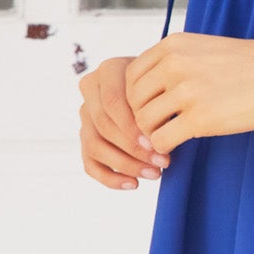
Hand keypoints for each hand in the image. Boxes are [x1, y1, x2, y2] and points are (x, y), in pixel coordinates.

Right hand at [78, 54, 170, 190]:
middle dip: (133, 149)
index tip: (157, 143)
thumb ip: (161, 101)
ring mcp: (85, 114)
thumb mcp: (167, 84)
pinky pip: (90, 163)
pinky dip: (110, 178)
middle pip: (104, 125)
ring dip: (125, 165)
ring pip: (95, 145)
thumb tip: (164, 136)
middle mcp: (91, 90)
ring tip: (155, 174)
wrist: (161, 86)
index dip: (132, 127)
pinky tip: (134, 184)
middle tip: (162, 163)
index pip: (112, 102)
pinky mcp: (85, 137)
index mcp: (109, 69)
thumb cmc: (168, 84)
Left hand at [126, 25, 253, 152]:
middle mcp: (173, 65)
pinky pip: (161, 140)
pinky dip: (163, 150)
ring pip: (143, 123)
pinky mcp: (200, 118)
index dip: (136, 100)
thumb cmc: (252, 64)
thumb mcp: (205, 49)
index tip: (152, 113)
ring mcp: (186, 91)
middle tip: (156, 134)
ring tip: (165, 144)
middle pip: (132, 101)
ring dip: (151, 138)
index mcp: (172, 46)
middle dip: (140, 122)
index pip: (130, 77)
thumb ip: (175, 62)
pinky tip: (174, 153)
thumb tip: (150, 91)